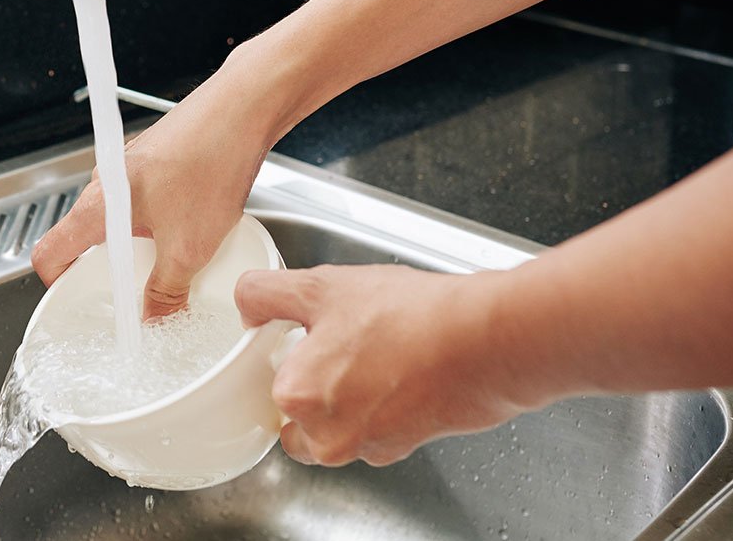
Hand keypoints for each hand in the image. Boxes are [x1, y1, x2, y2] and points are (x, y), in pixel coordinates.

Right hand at [31, 67, 273, 317]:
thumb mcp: (189, 247)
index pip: (50, 251)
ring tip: (180, 251)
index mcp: (98, 206)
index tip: (79, 300)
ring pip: (121, 220)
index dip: (58, 282)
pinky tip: (197, 221)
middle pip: (88, 239)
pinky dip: (163, 219)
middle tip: (142, 287)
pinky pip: (145, 201)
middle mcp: (106, 183)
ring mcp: (129, 168)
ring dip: (144, 243)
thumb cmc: (210, 159)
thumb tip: (156, 313)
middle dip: (114, 269)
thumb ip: (166, 289)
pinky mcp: (154, 160)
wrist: (243, 110)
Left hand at [235, 265, 538, 466]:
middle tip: (345, 342)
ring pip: (342, 422)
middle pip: (303, 416)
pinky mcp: (409, 446)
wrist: (486, 339)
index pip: (271, 389)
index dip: (290, 358)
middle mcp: (329, 438)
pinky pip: (381, 425)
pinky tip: (405, 362)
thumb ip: (267, 295)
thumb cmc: (409, 318)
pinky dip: (388, 400)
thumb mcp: (321, 286)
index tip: (310, 337)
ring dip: (353, 392)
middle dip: (319, 383)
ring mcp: (372, 447)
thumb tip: (246, 304)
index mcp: (297, 400)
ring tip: (380, 348)